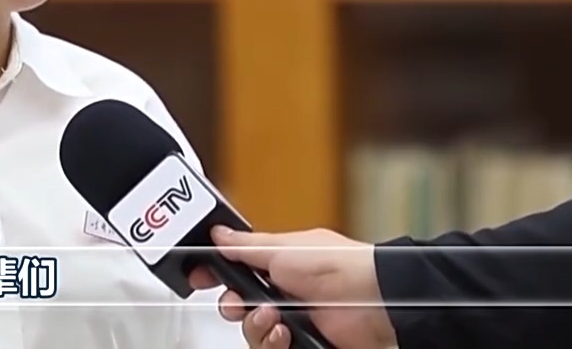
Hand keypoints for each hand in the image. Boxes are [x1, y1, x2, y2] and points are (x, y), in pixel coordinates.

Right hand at [189, 226, 396, 348]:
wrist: (371, 301)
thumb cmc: (335, 265)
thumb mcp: (281, 248)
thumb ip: (244, 246)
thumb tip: (218, 234)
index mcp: (276, 263)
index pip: (234, 269)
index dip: (215, 273)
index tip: (199, 276)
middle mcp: (282, 292)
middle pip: (238, 306)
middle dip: (233, 306)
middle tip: (238, 304)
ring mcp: (292, 319)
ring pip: (251, 330)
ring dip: (255, 325)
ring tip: (273, 318)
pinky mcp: (300, 342)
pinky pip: (269, 348)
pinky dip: (272, 342)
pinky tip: (285, 333)